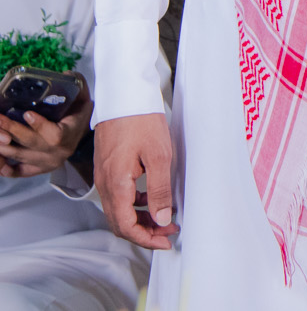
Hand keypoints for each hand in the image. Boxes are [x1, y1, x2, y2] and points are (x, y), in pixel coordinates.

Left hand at [0, 81, 90, 177]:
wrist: (82, 137)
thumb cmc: (78, 114)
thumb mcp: (83, 98)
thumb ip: (77, 84)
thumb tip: (63, 73)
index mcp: (70, 135)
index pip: (55, 134)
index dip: (40, 126)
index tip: (28, 114)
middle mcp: (58, 153)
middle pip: (31, 143)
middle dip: (11, 129)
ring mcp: (46, 163)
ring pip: (20, 156)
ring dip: (2, 144)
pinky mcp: (38, 170)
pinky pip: (19, 172)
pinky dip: (6, 168)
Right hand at [93, 112, 179, 249]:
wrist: (125, 98)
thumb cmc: (142, 123)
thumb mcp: (159, 157)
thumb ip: (159, 190)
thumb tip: (162, 219)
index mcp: (115, 184)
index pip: (125, 226)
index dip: (145, 239)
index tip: (165, 241)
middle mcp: (104, 185)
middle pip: (119, 223)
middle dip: (144, 232)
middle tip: (169, 232)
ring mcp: (104, 178)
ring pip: (119, 211)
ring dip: (140, 219)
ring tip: (166, 217)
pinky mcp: (108, 170)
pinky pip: (118, 197)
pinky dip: (135, 205)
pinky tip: (153, 198)